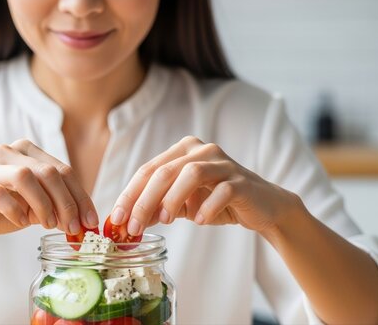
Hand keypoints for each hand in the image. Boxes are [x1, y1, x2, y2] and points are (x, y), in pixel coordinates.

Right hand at [0, 139, 98, 242]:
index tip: (90, 222)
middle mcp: (8, 152)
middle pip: (49, 172)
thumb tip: (84, 220)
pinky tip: (19, 222)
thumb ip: (55, 207)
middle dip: (66, 203)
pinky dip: (15, 210)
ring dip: (43, 205)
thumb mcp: (32, 208)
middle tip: (73, 228)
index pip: (63, 170)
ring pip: (25, 177)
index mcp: (26, 152)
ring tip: (47, 225)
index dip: (80, 197)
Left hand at [110, 136, 300, 235]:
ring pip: (191, 174)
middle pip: (164, 171)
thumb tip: (126, 222)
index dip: (129, 194)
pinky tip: (199, 220)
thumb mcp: (180, 205)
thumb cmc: (215, 202)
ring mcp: (223, 163)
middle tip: (133, 227)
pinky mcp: (242, 181)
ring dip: (173, 199)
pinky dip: (207, 207)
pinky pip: (222, 190)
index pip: (148, 170)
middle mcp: (201, 150)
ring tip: (166, 220)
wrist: (262, 207)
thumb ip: (156, 208)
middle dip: (144, 201)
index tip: (116, 219)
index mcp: (182, 150)